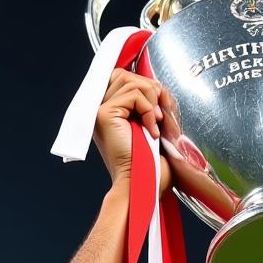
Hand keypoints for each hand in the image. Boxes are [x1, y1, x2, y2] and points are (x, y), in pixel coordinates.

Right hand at [94, 69, 169, 190]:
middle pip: (128, 75)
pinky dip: (149, 109)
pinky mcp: (104, 114)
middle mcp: (102, 110)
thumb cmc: (152, 168)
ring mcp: (100, 111)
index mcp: (112, 113)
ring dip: (152, 101)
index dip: (148, 87)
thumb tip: (158, 85)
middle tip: (161, 116)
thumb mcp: (157, 129)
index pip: (126, 79)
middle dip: (152, 91)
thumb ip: (154, 105)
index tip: (162, 109)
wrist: (144, 186)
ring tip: (156, 125)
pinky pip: (133, 94)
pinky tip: (152, 130)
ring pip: (131, 81)